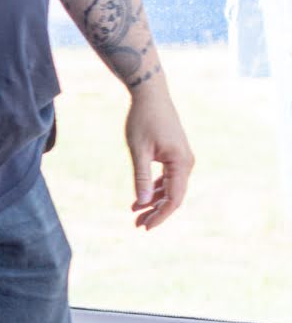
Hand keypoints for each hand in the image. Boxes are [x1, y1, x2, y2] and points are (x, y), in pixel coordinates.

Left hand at [124, 75, 192, 229]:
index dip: (160, 215)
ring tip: (135, 213)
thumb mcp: (138, 150)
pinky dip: (154, 188)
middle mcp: (186, 163)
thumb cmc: (143, 120)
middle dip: (155, 211)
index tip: (145, 227)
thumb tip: (142, 202)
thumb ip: (141, 176)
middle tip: (137, 225)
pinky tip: (140, 197)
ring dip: (153, 201)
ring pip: (170, 188)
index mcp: (181, 163)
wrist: (150, 95)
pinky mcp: (174, 155)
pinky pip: (167, 178)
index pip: (174, 199)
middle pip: (173, 196)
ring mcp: (182, 159)